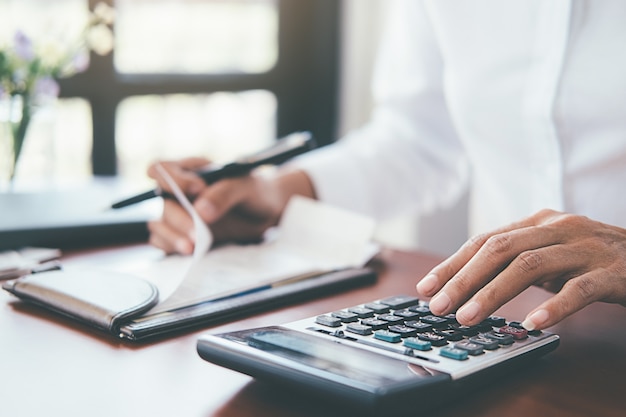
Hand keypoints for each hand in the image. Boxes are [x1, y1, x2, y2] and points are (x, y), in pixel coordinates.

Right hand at [147, 158, 315, 254]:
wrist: (266, 213)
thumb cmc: (256, 192)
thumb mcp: (247, 186)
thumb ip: (225, 193)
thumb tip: (200, 211)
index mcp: (190, 171)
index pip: (163, 169)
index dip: (172, 180)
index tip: (198, 189)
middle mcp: (179, 192)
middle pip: (164, 203)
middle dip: (179, 219)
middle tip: (197, 234)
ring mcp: (180, 215)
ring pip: (161, 225)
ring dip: (172, 237)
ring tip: (191, 249)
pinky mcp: (183, 235)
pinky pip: (165, 243)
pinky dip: (173, 248)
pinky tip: (189, 252)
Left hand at [416, 209, 625, 329]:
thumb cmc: (592, 257)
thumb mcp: (549, 253)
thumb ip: (514, 261)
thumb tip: (466, 284)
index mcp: (537, 222)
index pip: (484, 241)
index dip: (452, 264)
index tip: (426, 287)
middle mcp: (557, 228)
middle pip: (499, 249)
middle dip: (463, 279)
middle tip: (439, 306)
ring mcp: (585, 248)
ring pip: (530, 266)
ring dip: (494, 293)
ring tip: (469, 317)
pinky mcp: (612, 272)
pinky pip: (579, 289)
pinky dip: (553, 306)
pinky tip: (532, 324)